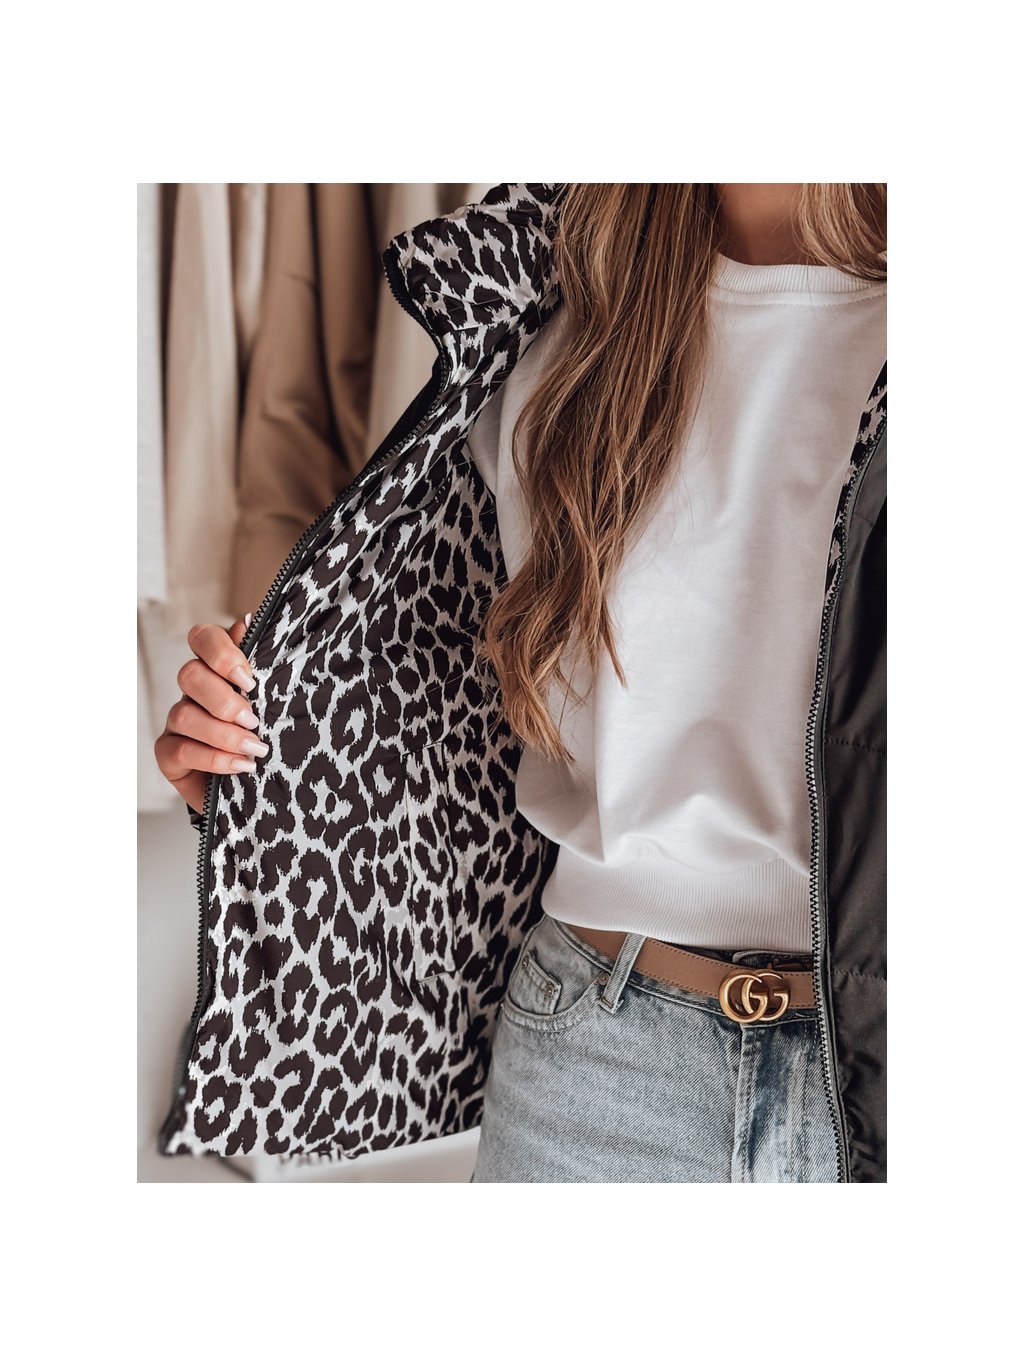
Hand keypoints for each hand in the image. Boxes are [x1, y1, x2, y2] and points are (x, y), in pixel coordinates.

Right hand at [154, 615, 266, 814]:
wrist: (267, 785)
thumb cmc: (273, 733)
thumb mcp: (277, 699)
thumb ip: (265, 662)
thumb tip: (249, 618)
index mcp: (219, 668)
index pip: (203, 638)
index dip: (220, 653)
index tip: (249, 679)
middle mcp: (195, 690)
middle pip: (189, 675)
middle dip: (223, 699)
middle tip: (254, 719)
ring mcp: (178, 721)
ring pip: (185, 715)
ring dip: (223, 734)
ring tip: (256, 749)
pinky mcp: (169, 754)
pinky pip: (180, 750)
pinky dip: (214, 759)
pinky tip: (242, 767)